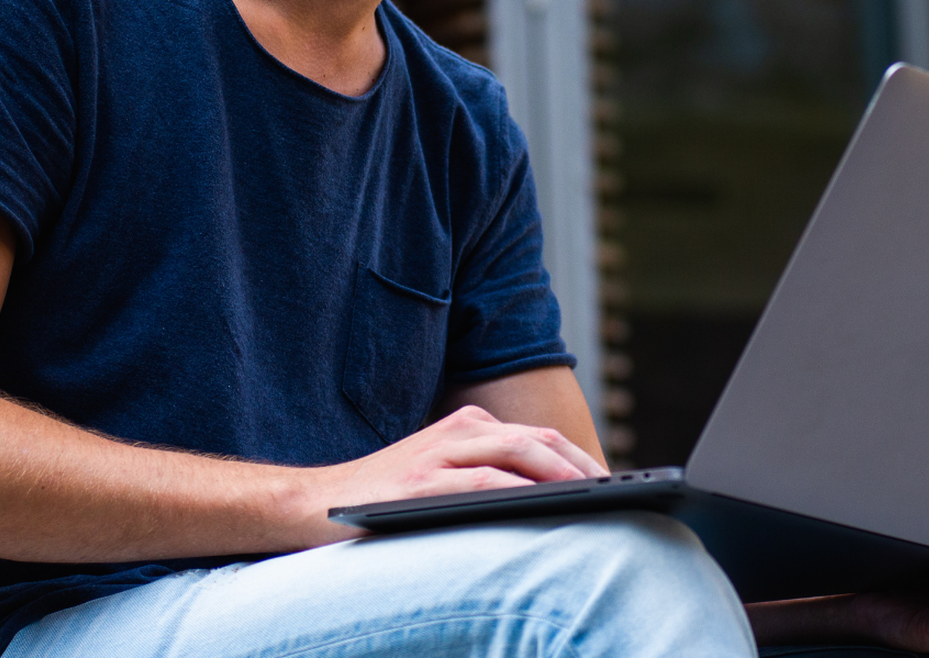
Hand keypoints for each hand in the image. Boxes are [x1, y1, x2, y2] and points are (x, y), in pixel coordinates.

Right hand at [297, 405, 606, 543]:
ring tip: (592, 495)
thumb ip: (486, 475)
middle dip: (581, 465)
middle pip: (537, 439)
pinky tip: (541, 502)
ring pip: (516, 452)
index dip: (578, 458)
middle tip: (615, 491)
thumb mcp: (441, 475)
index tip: (610, 483)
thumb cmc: (385, 497)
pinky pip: (481, 480)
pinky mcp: (421, 482)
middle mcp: (458, 431)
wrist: (313, 502)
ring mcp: (438, 453)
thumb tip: (550, 500)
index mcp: (467, 426)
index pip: (537, 437)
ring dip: (559, 472)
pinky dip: (517, 489)